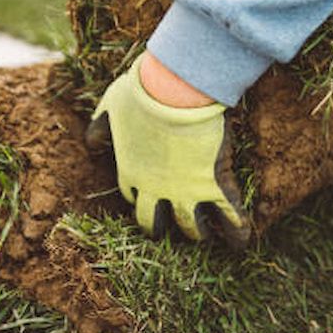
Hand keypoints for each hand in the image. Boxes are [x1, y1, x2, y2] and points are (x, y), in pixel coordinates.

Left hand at [85, 53, 251, 247]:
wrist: (176, 89)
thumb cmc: (143, 93)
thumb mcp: (110, 108)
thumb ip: (100, 127)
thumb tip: (92, 144)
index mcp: (130, 172)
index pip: (133, 197)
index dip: (142, 198)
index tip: (150, 197)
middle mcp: (155, 189)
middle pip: (155, 222)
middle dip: (162, 227)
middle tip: (171, 228)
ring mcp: (185, 190)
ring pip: (191, 226)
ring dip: (197, 232)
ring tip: (205, 234)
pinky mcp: (214, 184)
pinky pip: (228, 216)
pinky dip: (235, 231)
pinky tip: (240, 242)